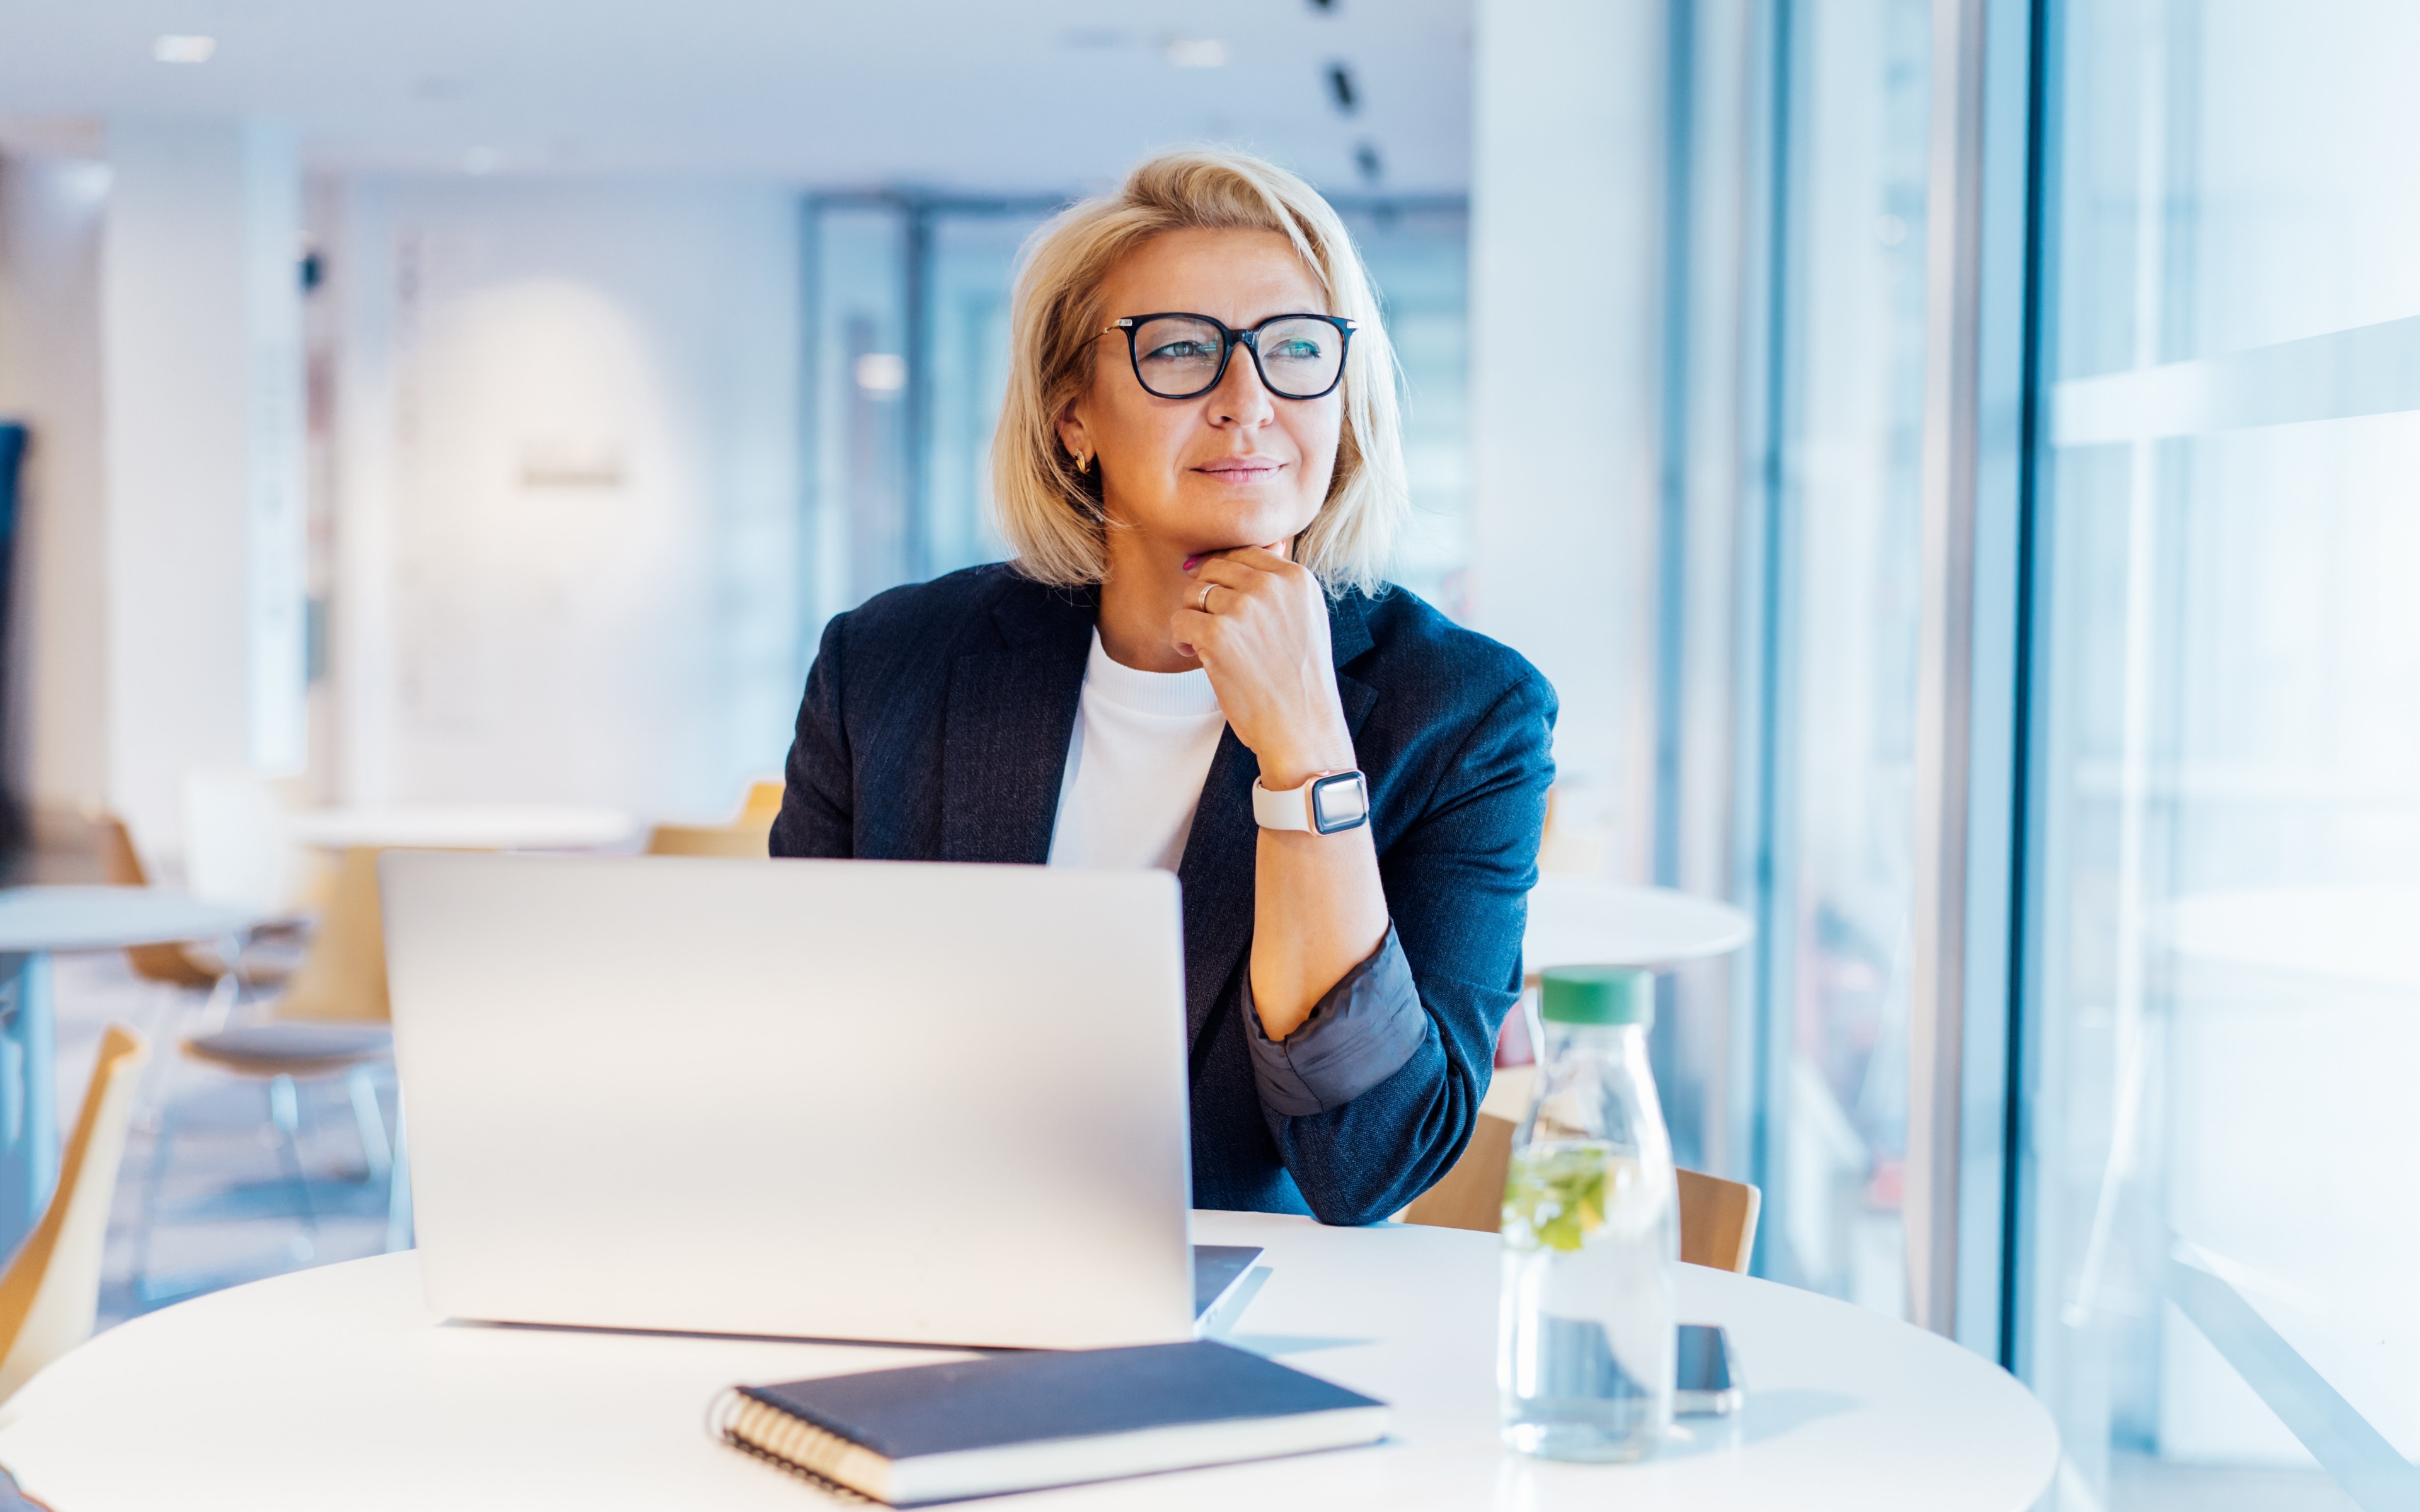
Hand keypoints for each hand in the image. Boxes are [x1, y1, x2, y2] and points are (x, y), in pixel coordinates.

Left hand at [1174, 546, 1356, 790]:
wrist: (1302, 728)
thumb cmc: (1301, 679)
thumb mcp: (1307, 618)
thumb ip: (1282, 583)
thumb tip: (1266, 544)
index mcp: (1296, 578)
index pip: (1243, 551)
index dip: (1224, 576)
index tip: (1223, 603)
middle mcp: (1270, 586)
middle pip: (1213, 567)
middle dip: (1206, 596)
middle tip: (1213, 627)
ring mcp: (1243, 609)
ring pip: (1192, 593)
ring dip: (1193, 620)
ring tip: (1207, 647)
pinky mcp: (1218, 636)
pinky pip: (1179, 621)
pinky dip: (1181, 641)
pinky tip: (1196, 657)